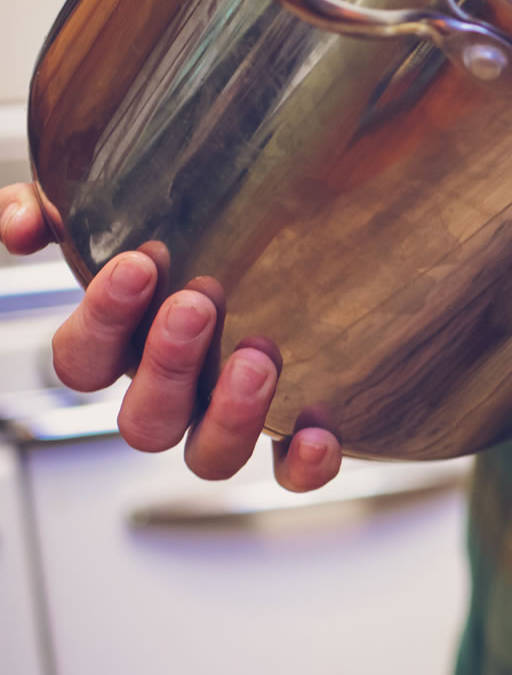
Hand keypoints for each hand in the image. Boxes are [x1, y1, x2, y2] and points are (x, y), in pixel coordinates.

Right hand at [1, 183, 340, 490]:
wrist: (319, 222)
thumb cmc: (208, 224)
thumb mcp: (124, 199)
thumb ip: (58, 207)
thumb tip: (20, 226)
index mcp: (129, 346)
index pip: (83, 363)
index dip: (101, 322)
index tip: (140, 263)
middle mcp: (177, 392)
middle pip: (143, 422)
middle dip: (166, 366)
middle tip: (199, 304)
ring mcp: (235, 419)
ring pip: (209, 457)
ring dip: (229, 416)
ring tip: (258, 357)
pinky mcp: (301, 432)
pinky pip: (295, 475)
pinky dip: (304, 465)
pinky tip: (317, 432)